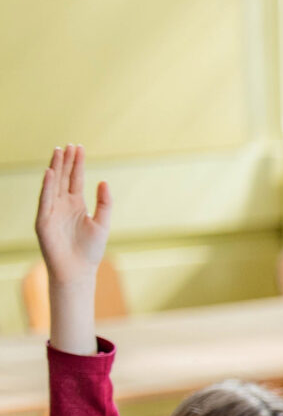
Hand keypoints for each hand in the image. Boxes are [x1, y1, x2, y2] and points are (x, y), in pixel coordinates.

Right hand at [34, 146, 110, 355]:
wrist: (78, 270)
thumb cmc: (90, 250)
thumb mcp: (102, 223)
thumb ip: (104, 203)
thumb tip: (104, 181)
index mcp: (76, 204)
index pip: (76, 179)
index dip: (77, 164)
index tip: (79, 147)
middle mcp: (62, 204)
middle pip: (64, 178)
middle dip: (66, 161)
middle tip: (69, 145)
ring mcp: (52, 211)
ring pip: (53, 185)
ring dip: (55, 169)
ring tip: (58, 152)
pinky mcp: (43, 220)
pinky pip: (45, 200)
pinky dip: (47, 187)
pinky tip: (50, 173)